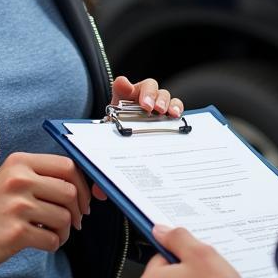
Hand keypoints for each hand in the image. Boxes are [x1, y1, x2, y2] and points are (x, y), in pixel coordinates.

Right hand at [0, 153, 90, 277]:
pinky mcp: (15, 233)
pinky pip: (52, 239)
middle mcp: (19, 180)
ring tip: (53, 233)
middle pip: (70, 192)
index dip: (83, 184)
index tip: (85, 199)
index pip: (67, 166)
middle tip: (74, 221)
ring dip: (65, 231)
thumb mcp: (9, 180)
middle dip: (78, 210)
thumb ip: (39, 177)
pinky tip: (43, 242)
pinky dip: (53, 244)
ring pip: (64, 217)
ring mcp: (17, 206)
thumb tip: (78, 186)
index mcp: (20, 162)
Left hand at [94, 75, 186, 202]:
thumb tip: (99, 191)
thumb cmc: (120, 147)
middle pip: (148, 87)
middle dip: (149, 94)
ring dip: (164, 100)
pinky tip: (177, 117)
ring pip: (164, 94)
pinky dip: (177, 109)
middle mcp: (142, 100)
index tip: (124, 88)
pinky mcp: (170, 116)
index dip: (123, 86)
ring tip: (164, 112)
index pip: (122, 87)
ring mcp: (157, 106)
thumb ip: (103, 169)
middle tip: (148, 107)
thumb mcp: (109, 154)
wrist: (131, 149)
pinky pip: (177, 107)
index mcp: (123, 103)